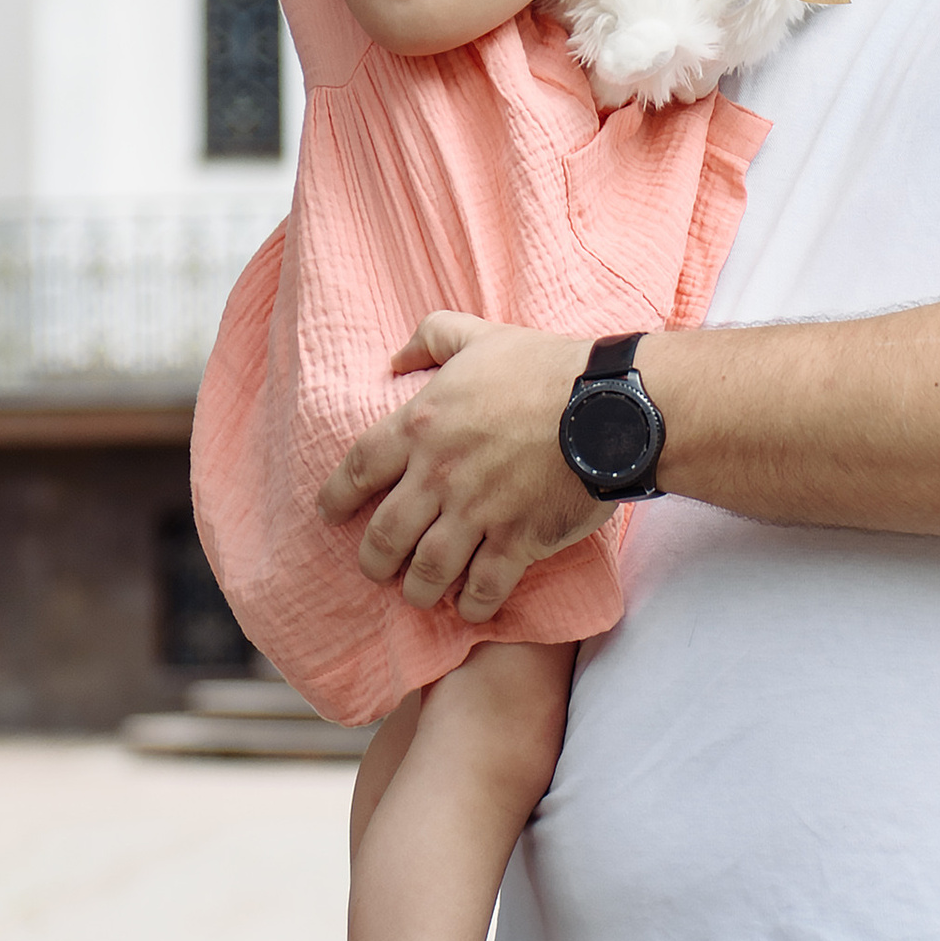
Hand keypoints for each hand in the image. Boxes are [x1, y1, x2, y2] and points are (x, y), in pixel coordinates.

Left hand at [321, 311, 606, 619]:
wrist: (609, 408)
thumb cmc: (546, 368)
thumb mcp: (482, 336)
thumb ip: (434, 337)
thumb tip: (396, 357)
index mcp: (423, 424)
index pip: (358, 468)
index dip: (336, 497)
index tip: (330, 514)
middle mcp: (440, 475)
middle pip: (384, 535)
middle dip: (373, 560)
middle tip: (376, 567)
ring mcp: (478, 513)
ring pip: (426, 570)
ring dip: (416, 590)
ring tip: (418, 594)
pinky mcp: (517, 540)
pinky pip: (482, 588)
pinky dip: (472, 604)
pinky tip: (469, 604)